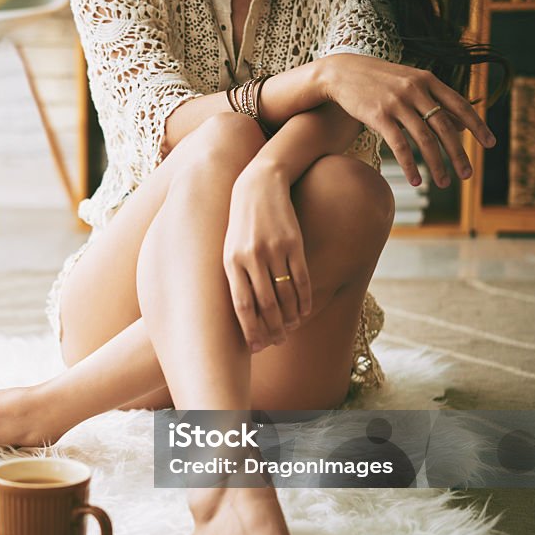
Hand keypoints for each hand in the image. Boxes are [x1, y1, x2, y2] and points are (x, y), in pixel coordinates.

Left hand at [224, 163, 311, 353]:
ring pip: (285, 293)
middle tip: (278, 342)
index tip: (257, 347)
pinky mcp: (293, 243)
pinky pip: (301, 277)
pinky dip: (304, 298)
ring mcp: (274, 250)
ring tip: (292, 328)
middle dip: (273, 328)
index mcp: (231, 263)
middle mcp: (251, 258)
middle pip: (265, 304)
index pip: (242, 305)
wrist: (258, 187)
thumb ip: (235, 278)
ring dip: (291, 316)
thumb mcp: (229, 249)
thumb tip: (244, 313)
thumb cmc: (241, 226)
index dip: (251, 329)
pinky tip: (304, 311)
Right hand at [318, 54, 496, 188]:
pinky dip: (410, 165)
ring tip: (444, 184)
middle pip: (445, 126)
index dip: (477, 125)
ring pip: (425, 139)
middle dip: (458, 153)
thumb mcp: (410, 83)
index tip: (490, 144)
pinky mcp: (378, 116)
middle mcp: (416, 90)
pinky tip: (416, 180)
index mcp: (428, 80)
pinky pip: (399, 145)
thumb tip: (461, 123)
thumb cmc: (378, 80)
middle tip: (468, 175)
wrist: (342, 73)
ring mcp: (397, 103)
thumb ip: (435, 100)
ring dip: (437, 164)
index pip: (460, 105)